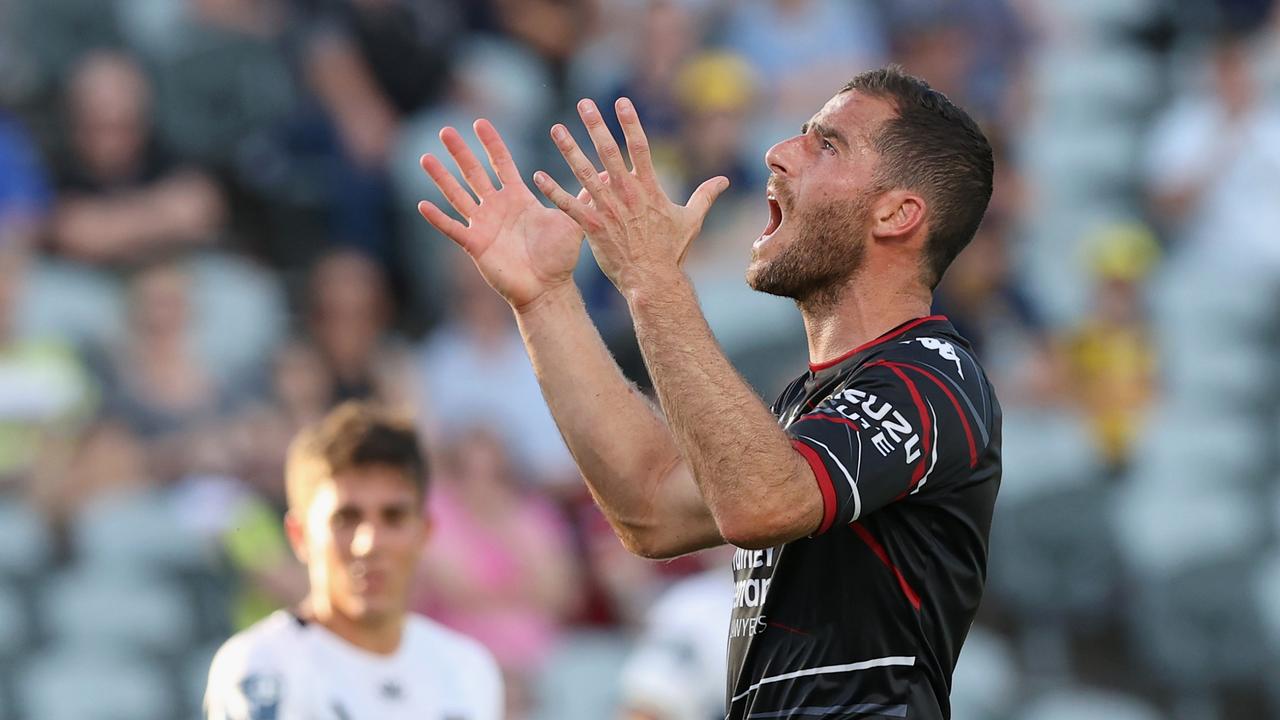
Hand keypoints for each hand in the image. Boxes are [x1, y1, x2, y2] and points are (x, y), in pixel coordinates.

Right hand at [417, 119, 583, 310]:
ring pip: (458, 195)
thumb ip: (581, 198)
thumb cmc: (559, 258)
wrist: (548, 289)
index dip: (491, 144)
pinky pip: (453, 228)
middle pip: (474, 173)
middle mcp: (497, 208)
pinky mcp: (476, 245)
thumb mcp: (572, 221)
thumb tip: (606, 175)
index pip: (501, 164)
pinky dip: (438, 218)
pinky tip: (423, 204)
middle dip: (460, 152)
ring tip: (425, 158)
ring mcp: (484, 226)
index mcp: (518, 199)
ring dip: (441, 178)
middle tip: (445, 130)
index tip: (480, 122)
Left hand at [532, 97, 728, 293]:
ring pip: (584, 174)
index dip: (630, 123)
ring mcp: (608, 210)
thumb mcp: (691, 220)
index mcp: (649, 188)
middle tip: (584, 104)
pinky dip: (553, 191)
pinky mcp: (593, 227)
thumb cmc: (671, 251)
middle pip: (608, 152)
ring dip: (569, 150)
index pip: (639, 147)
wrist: (652, 281)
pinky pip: (569, 205)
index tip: (621, 102)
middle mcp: (627, 194)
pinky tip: (538, 176)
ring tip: (556, 129)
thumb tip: (724, 180)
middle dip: (595, 126)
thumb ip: (705, 196)